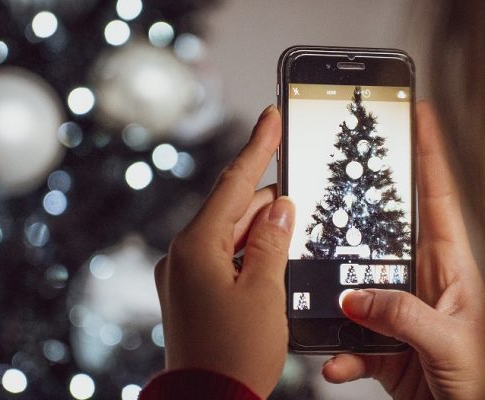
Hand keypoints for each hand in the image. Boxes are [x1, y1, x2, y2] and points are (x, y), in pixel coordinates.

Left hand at [154, 105, 293, 397]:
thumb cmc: (235, 355)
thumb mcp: (266, 293)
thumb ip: (273, 243)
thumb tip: (280, 208)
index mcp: (197, 246)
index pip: (233, 183)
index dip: (258, 147)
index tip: (271, 116)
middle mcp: (183, 254)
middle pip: (232, 210)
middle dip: (269, 203)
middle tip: (302, 199)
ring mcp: (183, 274)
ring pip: (229, 235)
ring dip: (261, 232)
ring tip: (294, 239)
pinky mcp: (190, 292)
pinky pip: (222, 258)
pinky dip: (248, 254)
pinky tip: (273, 263)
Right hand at [322, 102, 484, 399]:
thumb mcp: (449, 342)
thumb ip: (402, 316)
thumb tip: (356, 297)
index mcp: (451, 268)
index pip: (438, 198)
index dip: (430, 154)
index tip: (418, 114)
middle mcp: (423, 282)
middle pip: (385, 236)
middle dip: (359, 218)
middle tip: (333, 193)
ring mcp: (400, 312)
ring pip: (357, 288)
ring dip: (336, 300)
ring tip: (322, 303)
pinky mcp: (384, 345)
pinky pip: (351, 339)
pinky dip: (339, 352)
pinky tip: (335, 361)